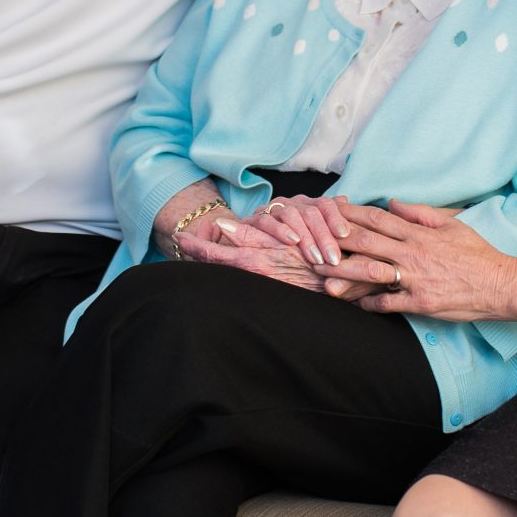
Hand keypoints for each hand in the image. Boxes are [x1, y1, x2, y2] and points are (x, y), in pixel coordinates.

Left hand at [175, 213, 328, 292]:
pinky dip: (231, 264)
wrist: (337, 284)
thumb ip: (251, 236)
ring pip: (225, 269)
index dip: (192, 244)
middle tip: (189, 241)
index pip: (210, 253)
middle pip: (213, 263)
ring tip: (203, 248)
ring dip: (213, 258)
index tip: (178, 237)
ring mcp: (256, 283)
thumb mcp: (283, 243)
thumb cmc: (314, 260)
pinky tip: (231, 258)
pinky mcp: (267, 289)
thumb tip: (221, 226)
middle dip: (199, 250)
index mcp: (250, 262)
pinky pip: (241, 274)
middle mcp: (249, 274)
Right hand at [246, 193, 353, 266]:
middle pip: (311, 212)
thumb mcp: (315, 238)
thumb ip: (331, 226)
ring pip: (292, 215)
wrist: (252, 245)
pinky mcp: (255, 219)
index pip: (326, 204)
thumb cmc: (290, 246)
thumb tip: (347, 204)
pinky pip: (268, 221)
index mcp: (308, 205)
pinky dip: (281, 230)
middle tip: (334, 258)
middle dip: (324, 236)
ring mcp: (273, 210)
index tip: (345, 235)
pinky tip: (292, 242)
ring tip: (316, 258)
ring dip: (306, 238)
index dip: (336, 218)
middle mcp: (292, 204)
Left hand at [323, 202, 516, 321]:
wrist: (500, 283)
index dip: (349, 214)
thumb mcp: (452, 224)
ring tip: (320, 274)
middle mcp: (412, 253)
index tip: (328, 210)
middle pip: (366, 242)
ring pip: (371, 272)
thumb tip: (393, 203)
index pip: (376, 219)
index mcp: (418, 233)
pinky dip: (368, 303)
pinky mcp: (420, 302)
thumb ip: (420, 213)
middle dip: (335, 239)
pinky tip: (352, 304)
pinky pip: (388, 303)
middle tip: (311, 238)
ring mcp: (415, 278)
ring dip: (343, 273)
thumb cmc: (477, 253)